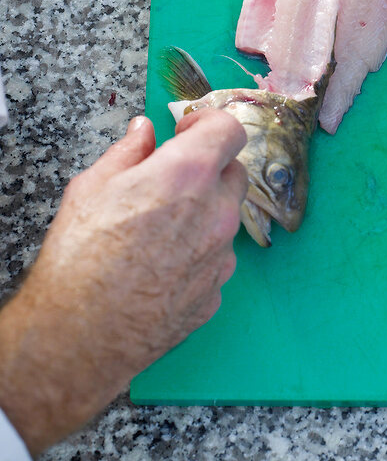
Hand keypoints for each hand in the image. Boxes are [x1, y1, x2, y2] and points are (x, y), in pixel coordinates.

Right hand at [0, 111, 247, 455]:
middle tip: (170, 181)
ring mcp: (221, 256)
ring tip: (156, 233)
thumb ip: (128, 152)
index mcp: (190, 174)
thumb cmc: (79, 258)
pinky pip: (215, 262)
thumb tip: (144, 131)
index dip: (208, 124)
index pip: (230, 129)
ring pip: (225, 220)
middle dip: (208, 170)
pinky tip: (159, 269)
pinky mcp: (216, 293)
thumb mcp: (92, 187)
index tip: (186, 133)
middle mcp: (218, 212)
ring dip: (203, 215)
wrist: (78, 336)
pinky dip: (197, 257)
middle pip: (234, 174)